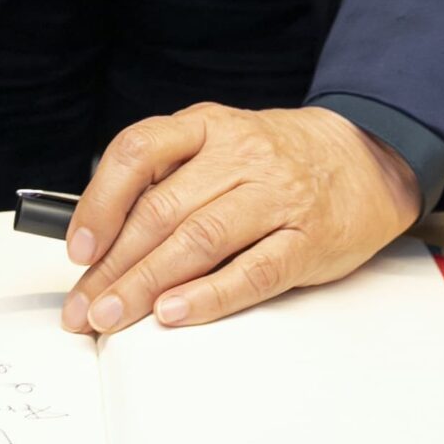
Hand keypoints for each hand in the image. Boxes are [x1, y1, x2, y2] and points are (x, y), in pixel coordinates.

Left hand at [61, 102, 421, 334]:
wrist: (365, 158)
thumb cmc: (277, 160)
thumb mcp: (220, 145)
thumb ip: (169, 180)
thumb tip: (98, 241)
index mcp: (208, 126)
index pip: (140, 151)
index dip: (101, 201)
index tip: (78, 248)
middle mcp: (240, 155)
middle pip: (163, 210)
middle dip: (113, 266)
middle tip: (83, 309)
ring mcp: (276, 197)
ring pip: (200, 240)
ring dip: (148, 285)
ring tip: (113, 317)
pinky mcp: (306, 241)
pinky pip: (252, 271)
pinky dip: (208, 295)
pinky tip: (174, 313)